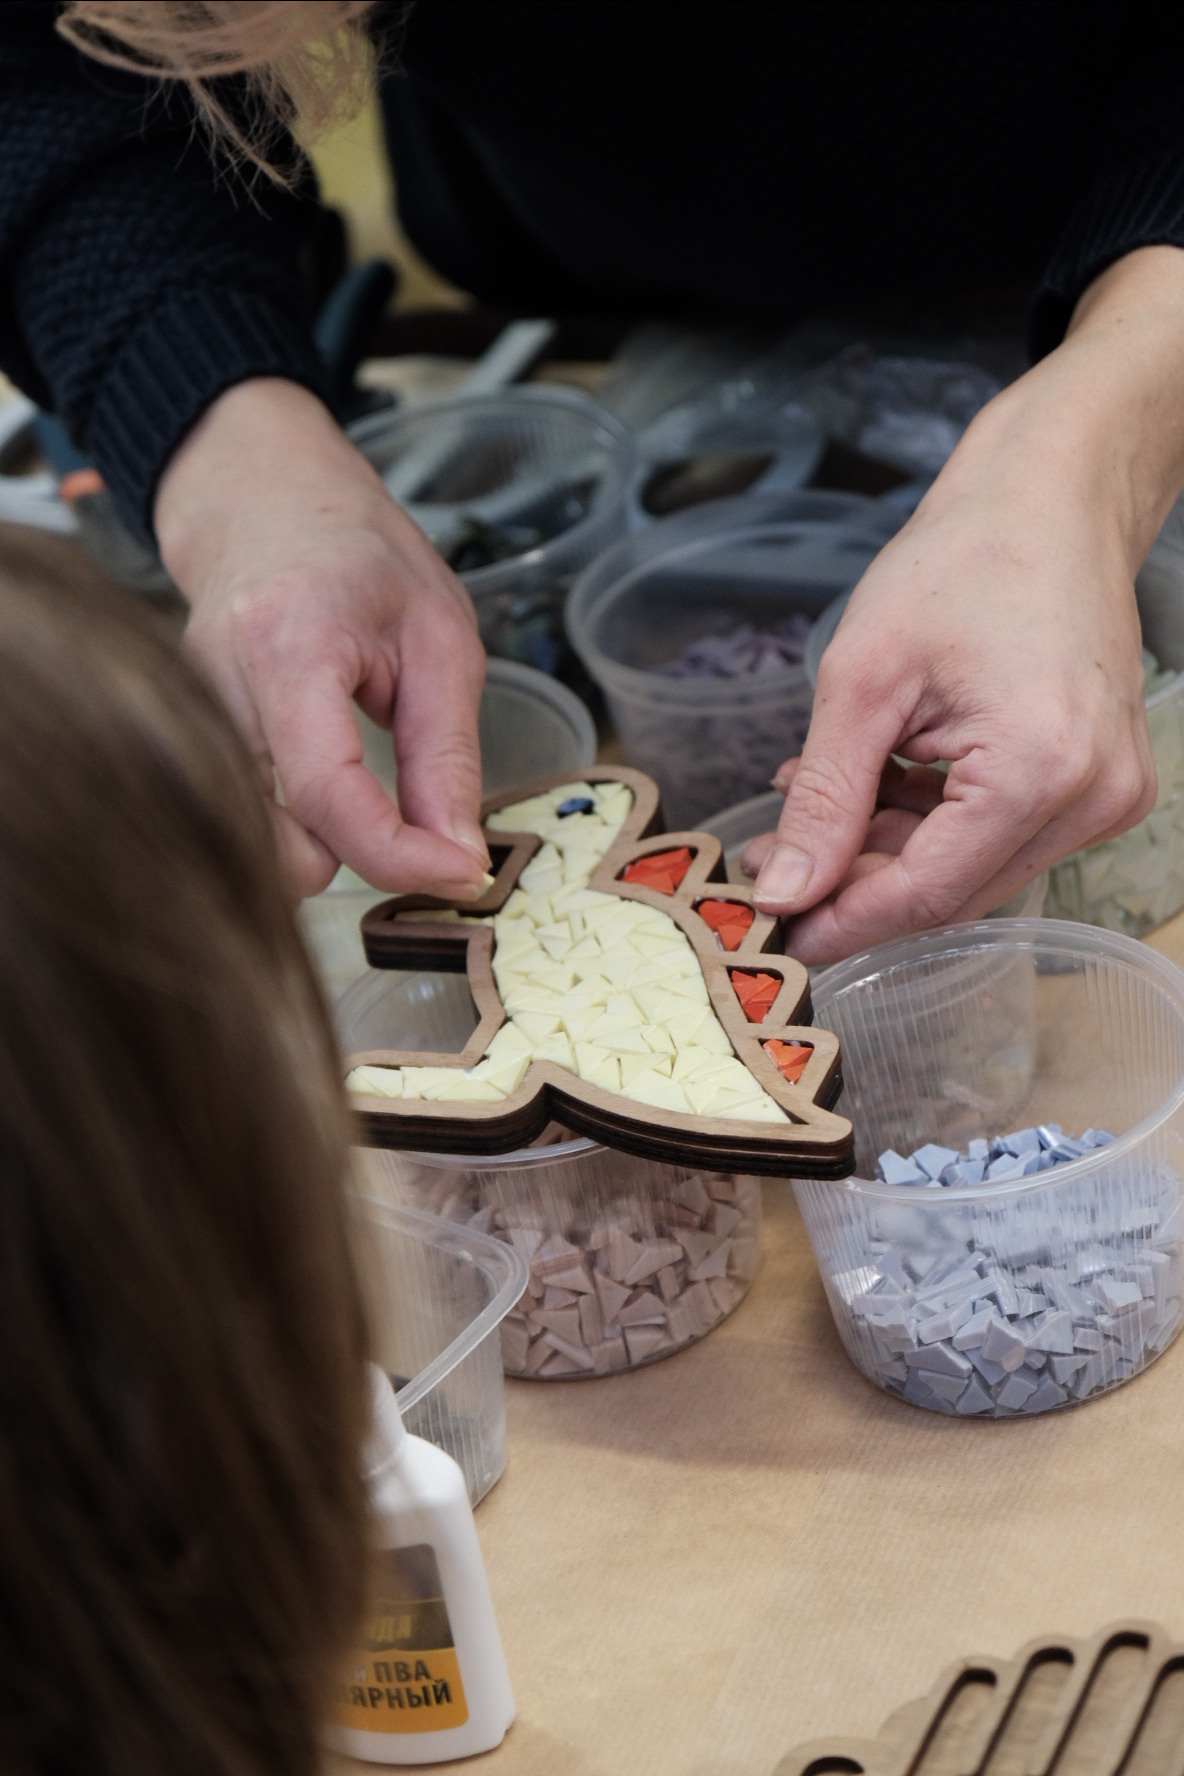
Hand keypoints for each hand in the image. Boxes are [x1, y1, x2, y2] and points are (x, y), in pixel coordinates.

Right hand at [155, 378, 489, 897]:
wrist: (265, 503)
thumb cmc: (361, 559)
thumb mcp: (441, 641)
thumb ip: (447, 760)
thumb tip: (458, 862)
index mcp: (288, 644)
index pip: (329, 793)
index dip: (398, 856)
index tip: (460, 871)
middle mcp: (216, 686)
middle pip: (276, 838)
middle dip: (356, 857)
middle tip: (415, 828)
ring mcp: (188, 715)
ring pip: (251, 845)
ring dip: (321, 850)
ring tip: (369, 804)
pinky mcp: (185, 737)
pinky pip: (239, 821)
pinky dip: (293, 833)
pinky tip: (327, 800)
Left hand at [750, 246, 1183, 963]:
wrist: (1053, 499)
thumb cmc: (962, 562)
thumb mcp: (863, 678)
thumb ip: (825, 797)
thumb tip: (784, 893)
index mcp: (1040, 770)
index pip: (926, 893)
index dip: (843, 922)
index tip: (777, 938)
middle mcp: (1092, 799)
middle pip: (953, 892)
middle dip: (856, 887)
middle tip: (775, 870)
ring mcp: (1108, 795)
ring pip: (973, 870)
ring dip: (887, 854)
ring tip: (812, 809)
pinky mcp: (1101, 784)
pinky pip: (1002, 836)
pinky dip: (930, 826)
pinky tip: (873, 788)